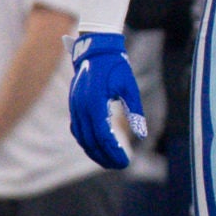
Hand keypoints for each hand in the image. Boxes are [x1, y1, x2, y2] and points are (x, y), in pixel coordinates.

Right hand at [66, 31, 144, 169]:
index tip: (125, 161)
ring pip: (82, 137)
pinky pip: (77, 129)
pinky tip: (95, 148)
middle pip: (91, 141)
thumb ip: (134, 110)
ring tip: (108, 162)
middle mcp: (82, 107)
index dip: (113, 151)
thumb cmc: (115, 66)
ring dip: (94, 152)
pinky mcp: (74, 104)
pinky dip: (85, 141)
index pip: (103, 135)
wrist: (95, 49)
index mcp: (95, 102)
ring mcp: (75, 106)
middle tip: (119, 166)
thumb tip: (142, 133)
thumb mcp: (129, 86)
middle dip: (105, 156)